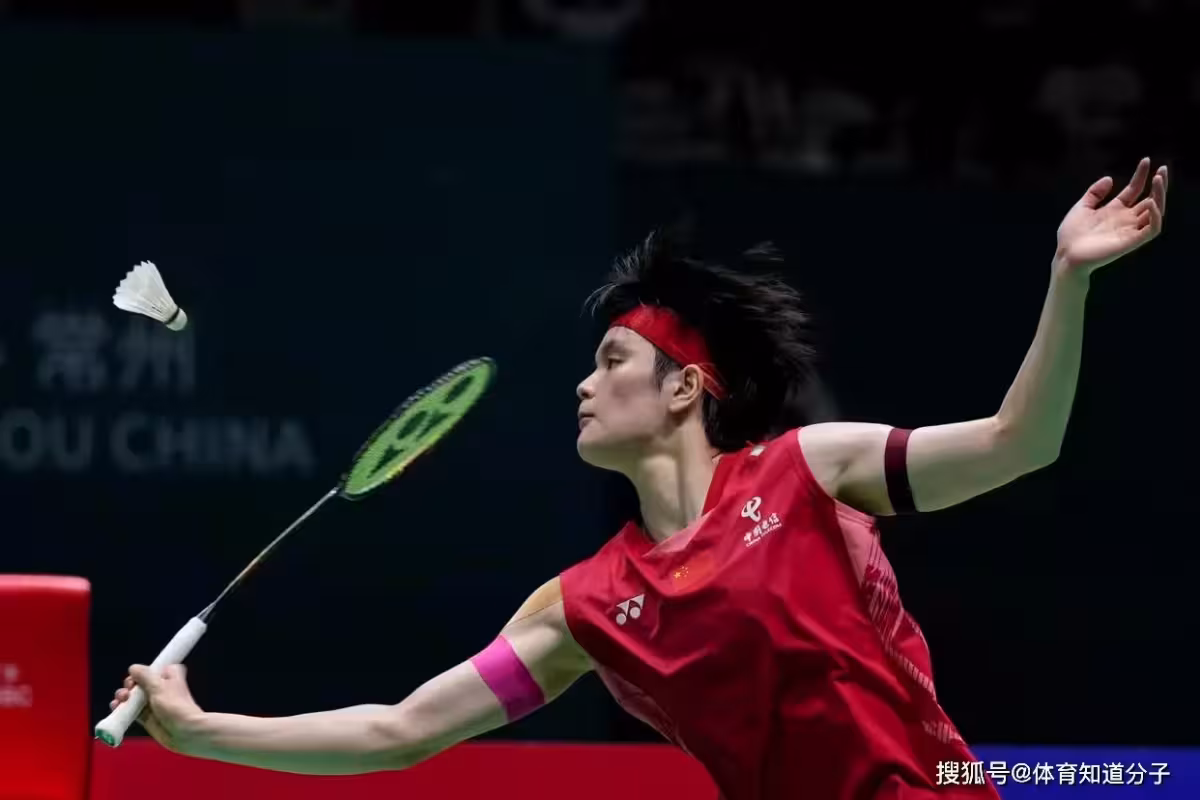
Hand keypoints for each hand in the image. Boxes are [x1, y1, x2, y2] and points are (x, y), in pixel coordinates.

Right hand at [110, 664, 204, 753]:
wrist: (184, 731)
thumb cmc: (175, 706)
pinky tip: (116, 708)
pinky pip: (131, 711)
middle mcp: (161, 689)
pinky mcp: (147, 717)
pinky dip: (123, 709)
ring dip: (123, 697)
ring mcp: (153, 703)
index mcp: (169, 676)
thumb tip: (134, 668)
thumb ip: (145, 676)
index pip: (152, 669)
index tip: (135, 677)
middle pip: (139, 683)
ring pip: (133, 697)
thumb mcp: (159, 686)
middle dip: (130, 686)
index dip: (142, 672)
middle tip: (128, 690)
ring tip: (121, 700)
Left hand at [1054, 157, 1166, 276]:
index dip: (1141, 175)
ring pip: (1156, 211)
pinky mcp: (1132, 242)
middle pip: (1150, 199)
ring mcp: (1130, 230)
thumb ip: (1094, 193)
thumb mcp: (1081, 207)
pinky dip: (1155, 216)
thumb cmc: (1071, 235)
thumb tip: (1110, 178)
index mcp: (1116, 210)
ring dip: (1160, 195)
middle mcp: (1126, 219)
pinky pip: (1152, 229)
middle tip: (1162, 169)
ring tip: (1159, 179)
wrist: (1066, 255)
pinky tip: (1150, 202)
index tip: (1145, 160)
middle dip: (1159, 184)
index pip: (1135, 190)